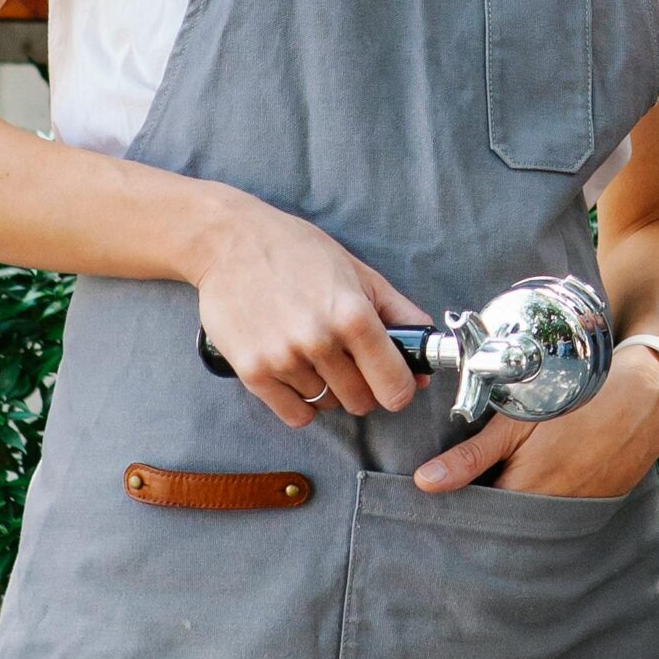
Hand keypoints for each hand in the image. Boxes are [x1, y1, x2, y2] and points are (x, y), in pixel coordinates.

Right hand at [189, 187, 429, 427]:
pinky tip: (298, 375)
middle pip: (361, 401)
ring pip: (327, 405)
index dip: (401, 389)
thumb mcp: (361, 274)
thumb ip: (401, 316)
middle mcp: (320, 341)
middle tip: (352, 362)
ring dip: (328, 389)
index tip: (395, 381)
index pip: (394, 386)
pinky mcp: (252, 372)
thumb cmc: (300, 253)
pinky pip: (294, 415)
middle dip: (364, 387)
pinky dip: (302, 403)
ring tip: (315, 353)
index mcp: (353, 315)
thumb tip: (427, 363)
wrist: (231, 243)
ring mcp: (283, 359)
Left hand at [413, 342, 658, 499]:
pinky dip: (552, 499)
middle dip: (492, 513)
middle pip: (510, 525)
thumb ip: (472, 456)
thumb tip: (425, 483)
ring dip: (522, 505)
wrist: (648, 390)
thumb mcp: (518, 420)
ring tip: (514, 477)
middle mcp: (555, 513)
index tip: (451, 498)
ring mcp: (583, 510)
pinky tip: (550, 475)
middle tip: (482, 485)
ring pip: (538, 520)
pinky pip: (566, 512)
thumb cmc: (578, 398)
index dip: (464, 510)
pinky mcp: (603, 503)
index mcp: (528, 494)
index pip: (482, 520)